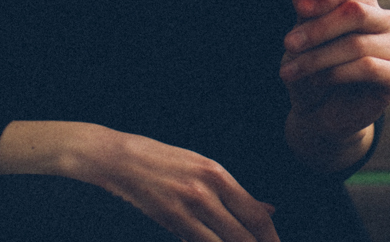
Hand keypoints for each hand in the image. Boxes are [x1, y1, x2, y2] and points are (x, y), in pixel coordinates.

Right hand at [0, 121, 279, 241]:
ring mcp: (188, 204)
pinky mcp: (169, 217)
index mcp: (217, 173)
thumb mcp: (200, 167)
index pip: (255, 212)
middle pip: (246, 230)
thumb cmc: (160, 161)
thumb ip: (233, 192)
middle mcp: (208, 188)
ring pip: (226, 241)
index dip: (271, 235)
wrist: (117, 157)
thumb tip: (268, 209)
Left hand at [279, 0, 389, 170]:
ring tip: (289, 71)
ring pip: (357, 44)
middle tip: (288, 43)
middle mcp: (385, 20)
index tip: (298, 7)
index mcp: (364, 3)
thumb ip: (308, 10)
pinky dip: (336, 73)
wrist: (319, 111)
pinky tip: (316, 81)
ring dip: (318, 58)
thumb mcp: (303, 36)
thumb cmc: (312, 66)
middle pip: (356, 13)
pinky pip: (368, 68)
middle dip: (318, 28)